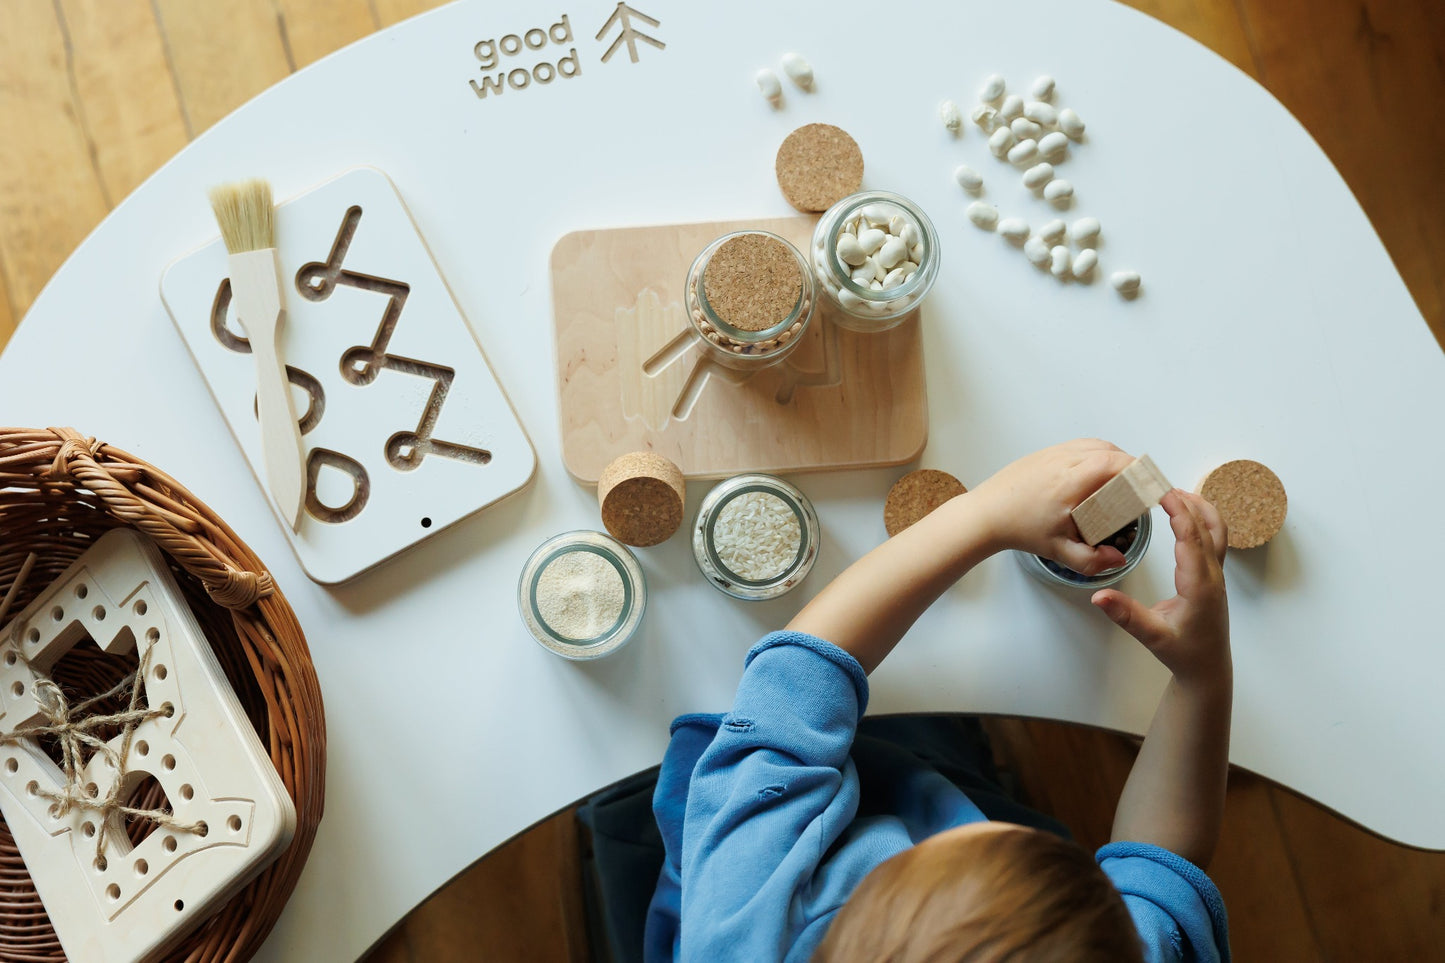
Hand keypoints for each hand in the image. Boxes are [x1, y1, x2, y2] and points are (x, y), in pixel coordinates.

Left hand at [971, 439, 1139, 574]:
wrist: (985, 515)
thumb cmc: (1017, 528)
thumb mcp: (1058, 551)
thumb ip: (1091, 560)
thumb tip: (1117, 558)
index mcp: (1069, 481)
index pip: (1113, 463)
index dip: (1138, 470)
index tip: (1151, 483)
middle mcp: (1061, 460)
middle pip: (1108, 451)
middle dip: (1131, 466)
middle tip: (1141, 485)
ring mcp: (1051, 453)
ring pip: (1094, 444)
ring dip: (1114, 458)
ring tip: (1124, 480)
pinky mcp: (1044, 453)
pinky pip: (1079, 446)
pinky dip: (1096, 454)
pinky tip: (1099, 472)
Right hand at [1092, 490, 1230, 686]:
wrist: (1206, 670)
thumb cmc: (1183, 654)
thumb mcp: (1151, 635)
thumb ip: (1125, 615)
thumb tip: (1098, 596)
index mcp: (1199, 586)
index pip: (1192, 539)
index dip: (1179, 512)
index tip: (1163, 492)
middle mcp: (1212, 577)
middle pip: (1209, 528)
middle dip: (1189, 503)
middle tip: (1163, 485)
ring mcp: (1216, 577)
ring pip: (1218, 533)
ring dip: (1202, 510)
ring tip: (1178, 493)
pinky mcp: (1213, 579)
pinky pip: (1215, 542)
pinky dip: (1203, 522)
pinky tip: (1188, 518)